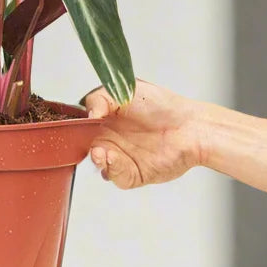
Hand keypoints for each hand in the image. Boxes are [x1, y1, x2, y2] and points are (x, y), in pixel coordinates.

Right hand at [84, 79, 202, 188]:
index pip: (82, 126)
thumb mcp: (126, 90)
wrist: (190, 127)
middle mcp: (111, 139)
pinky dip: (112, 169)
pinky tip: (113, 158)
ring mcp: (122, 157)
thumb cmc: (162, 105)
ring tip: (100, 152)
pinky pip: (116, 176)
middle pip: (86, 147)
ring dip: (97, 159)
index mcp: (106, 119)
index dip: (76, 128)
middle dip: (83, 147)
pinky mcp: (133, 173)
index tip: (76, 126)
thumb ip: (101, 98)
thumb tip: (88, 114)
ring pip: (99, 164)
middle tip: (89, 140)